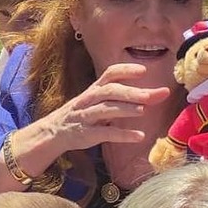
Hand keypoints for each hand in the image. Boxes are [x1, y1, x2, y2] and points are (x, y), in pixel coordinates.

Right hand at [16, 64, 169, 167]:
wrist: (53, 132)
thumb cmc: (81, 115)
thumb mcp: (95, 100)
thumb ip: (119, 97)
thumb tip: (150, 94)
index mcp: (94, 90)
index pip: (109, 74)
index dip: (125, 70)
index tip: (143, 70)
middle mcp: (89, 100)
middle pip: (111, 91)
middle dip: (133, 92)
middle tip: (154, 94)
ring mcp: (86, 117)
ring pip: (106, 110)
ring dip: (125, 109)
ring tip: (143, 111)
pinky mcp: (86, 134)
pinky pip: (105, 134)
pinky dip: (122, 135)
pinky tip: (139, 136)